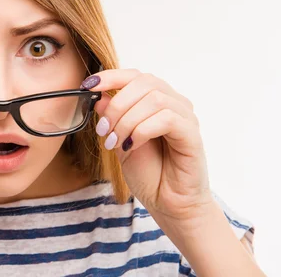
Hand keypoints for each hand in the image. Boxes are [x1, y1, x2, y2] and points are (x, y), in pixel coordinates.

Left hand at [82, 68, 212, 221]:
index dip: (110, 77)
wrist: (168, 203)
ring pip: (154, 100)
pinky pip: (167, 119)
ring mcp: (186, 117)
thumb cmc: (148, 172)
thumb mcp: (119, 141)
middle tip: (103, 130)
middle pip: (144, 83)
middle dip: (117, 105)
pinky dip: (142, 131)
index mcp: (155, 100)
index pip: (134, 76)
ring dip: (127, 121)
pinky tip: (132, 146)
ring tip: (115, 143)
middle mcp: (174, 103)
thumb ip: (111, 118)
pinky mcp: (192, 134)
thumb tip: (98, 96)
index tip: (88, 86)